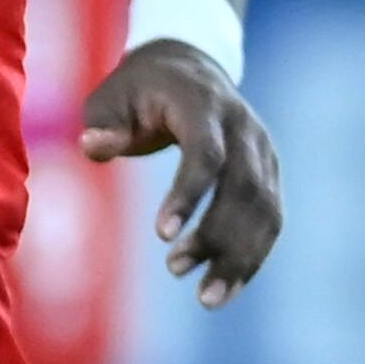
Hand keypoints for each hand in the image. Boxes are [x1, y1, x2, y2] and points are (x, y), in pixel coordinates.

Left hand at [82, 38, 281, 305]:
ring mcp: (262, 150)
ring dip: (240, 256)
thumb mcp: (109, 97)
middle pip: (243, 188)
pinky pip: (270, 218)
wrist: (189, 65)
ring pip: (265, 209)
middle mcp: (243, 127)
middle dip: (217, 236)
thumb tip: (94, 146)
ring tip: (207, 298)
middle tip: (176, 271)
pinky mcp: (269, 172)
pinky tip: (226, 287)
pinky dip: (253, 255)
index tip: (162, 236)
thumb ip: (103, 123)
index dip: (188, 194)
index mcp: (203, 104)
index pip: (205, 153)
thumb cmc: (137, 89)